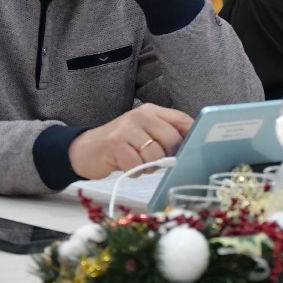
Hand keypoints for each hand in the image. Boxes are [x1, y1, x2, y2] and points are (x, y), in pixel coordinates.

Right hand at [68, 104, 193, 178]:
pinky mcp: (115, 144)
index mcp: (151, 111)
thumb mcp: (144, 134)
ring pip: (156, 155)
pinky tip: (126, 166)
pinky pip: (137, 165)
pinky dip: (135, 171)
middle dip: (169, 156)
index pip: (182, 120)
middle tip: (157, 161)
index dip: (194, 136)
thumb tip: (193, 148)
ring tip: (137, 162)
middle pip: (172, 139)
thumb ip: (165, 135)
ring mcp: (127, 128)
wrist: (85, 150)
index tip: (197, 150)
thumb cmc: (121, 145)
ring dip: (149, 167)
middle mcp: (140, 115)